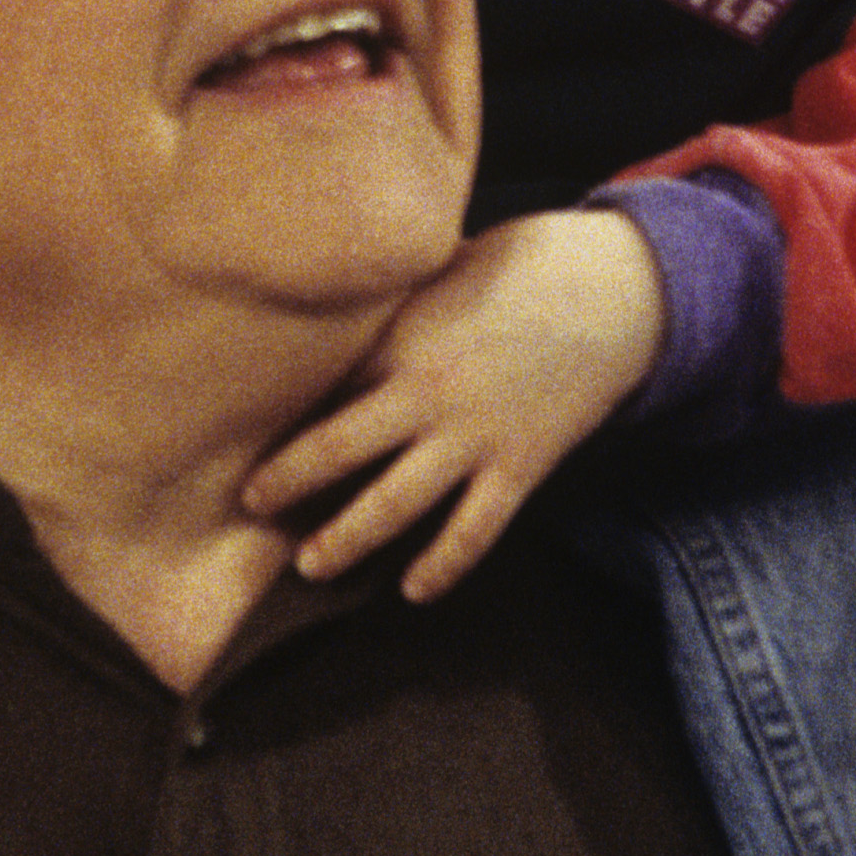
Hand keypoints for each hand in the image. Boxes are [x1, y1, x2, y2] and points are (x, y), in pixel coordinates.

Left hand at [238, 208, 666, 598]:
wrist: (619, 291)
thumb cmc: (526, 264)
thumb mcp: (445, 264)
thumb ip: (395, 296)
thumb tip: (342, 286)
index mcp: (402, 338)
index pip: (322, 387)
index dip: (279, 415)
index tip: (236, 435)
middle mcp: (428, 394)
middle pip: (339, 449)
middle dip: (288, 482)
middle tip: (248, 506)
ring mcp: (474, 437)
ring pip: (396, 504)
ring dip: (348, 539)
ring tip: (310, 567)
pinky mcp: (519, 467)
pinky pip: (474, 530)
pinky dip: (444, 565)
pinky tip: (414, 590)